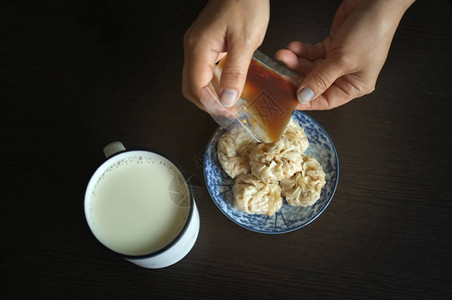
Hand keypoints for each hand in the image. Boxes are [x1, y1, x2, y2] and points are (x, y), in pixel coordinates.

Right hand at [183, 0, 269, 112]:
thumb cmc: (246, 3)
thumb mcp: (245, 41)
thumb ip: (235, 72)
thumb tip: (227, 99)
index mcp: (198, 48)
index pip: (196, 88)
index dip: (212, 106)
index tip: (230, 114)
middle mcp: (193, 47)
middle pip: (192, 87)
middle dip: (209, 104)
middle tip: (230, 113)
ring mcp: (198, 45)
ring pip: (198, 80)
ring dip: (213, 95)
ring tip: (233, 103)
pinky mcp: (206, 43)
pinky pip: (206, 69)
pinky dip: (217, 82)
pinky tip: (232, 85)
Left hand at [275, 0, 414, 109]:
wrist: (376, 1)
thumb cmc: (372, 30)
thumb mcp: (343, 60)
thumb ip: (320, 79)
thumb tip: (305, 96)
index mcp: (355, 86)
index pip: (326, 100)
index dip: (307, 101)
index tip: (288, 99)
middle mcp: (347, 75)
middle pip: (315, 83)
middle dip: (297, 77)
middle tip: (280, 74)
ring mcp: (339, 60)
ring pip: (311, 67)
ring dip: (296, 62)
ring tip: (284, 56)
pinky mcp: (333, 46)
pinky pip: (312, 53)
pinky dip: (302, 51)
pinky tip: (294, 47)